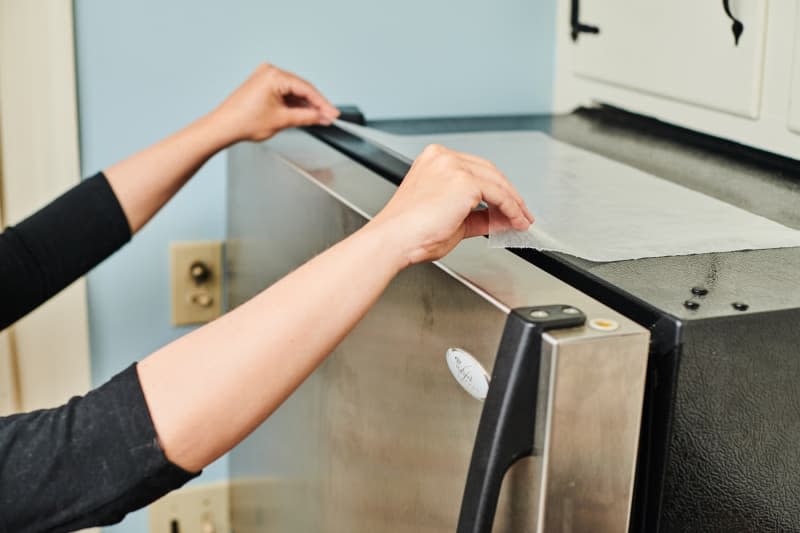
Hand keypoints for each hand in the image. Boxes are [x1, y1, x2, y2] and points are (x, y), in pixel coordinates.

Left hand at [212, 63, 339, 142]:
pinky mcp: (262, 85)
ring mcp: (265, 77)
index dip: (323, 103)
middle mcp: (269, 72)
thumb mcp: (282, 120)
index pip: (306, 89)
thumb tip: (321, 117)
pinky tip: (304, 113)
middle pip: (301, 88)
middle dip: (316, 105)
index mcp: (274, 76)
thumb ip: (306, 117)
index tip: (333, 113)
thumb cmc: (243, 121)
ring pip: (294, 91)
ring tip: (319, 118)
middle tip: (329, 117)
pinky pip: (284, 93)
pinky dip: (294, 104)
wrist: (223, 127)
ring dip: (306, 105)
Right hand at [370, 144, 533, 266]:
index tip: (507, 205)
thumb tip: (498, 219)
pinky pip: (499, 195)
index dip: (494, 189)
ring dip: (514, 203)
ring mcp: (454, 167)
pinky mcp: (465, 182)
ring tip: (522, 220)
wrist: (394, 240)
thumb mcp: (450, 219)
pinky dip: (512, 209)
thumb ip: (476, 216)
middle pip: (489, 172)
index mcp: (433, 160)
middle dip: (509, 195)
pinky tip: (516, 221)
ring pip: (497, 182)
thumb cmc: (410, 233)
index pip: (474, 170)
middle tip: (521, 213)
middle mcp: (443, 158)